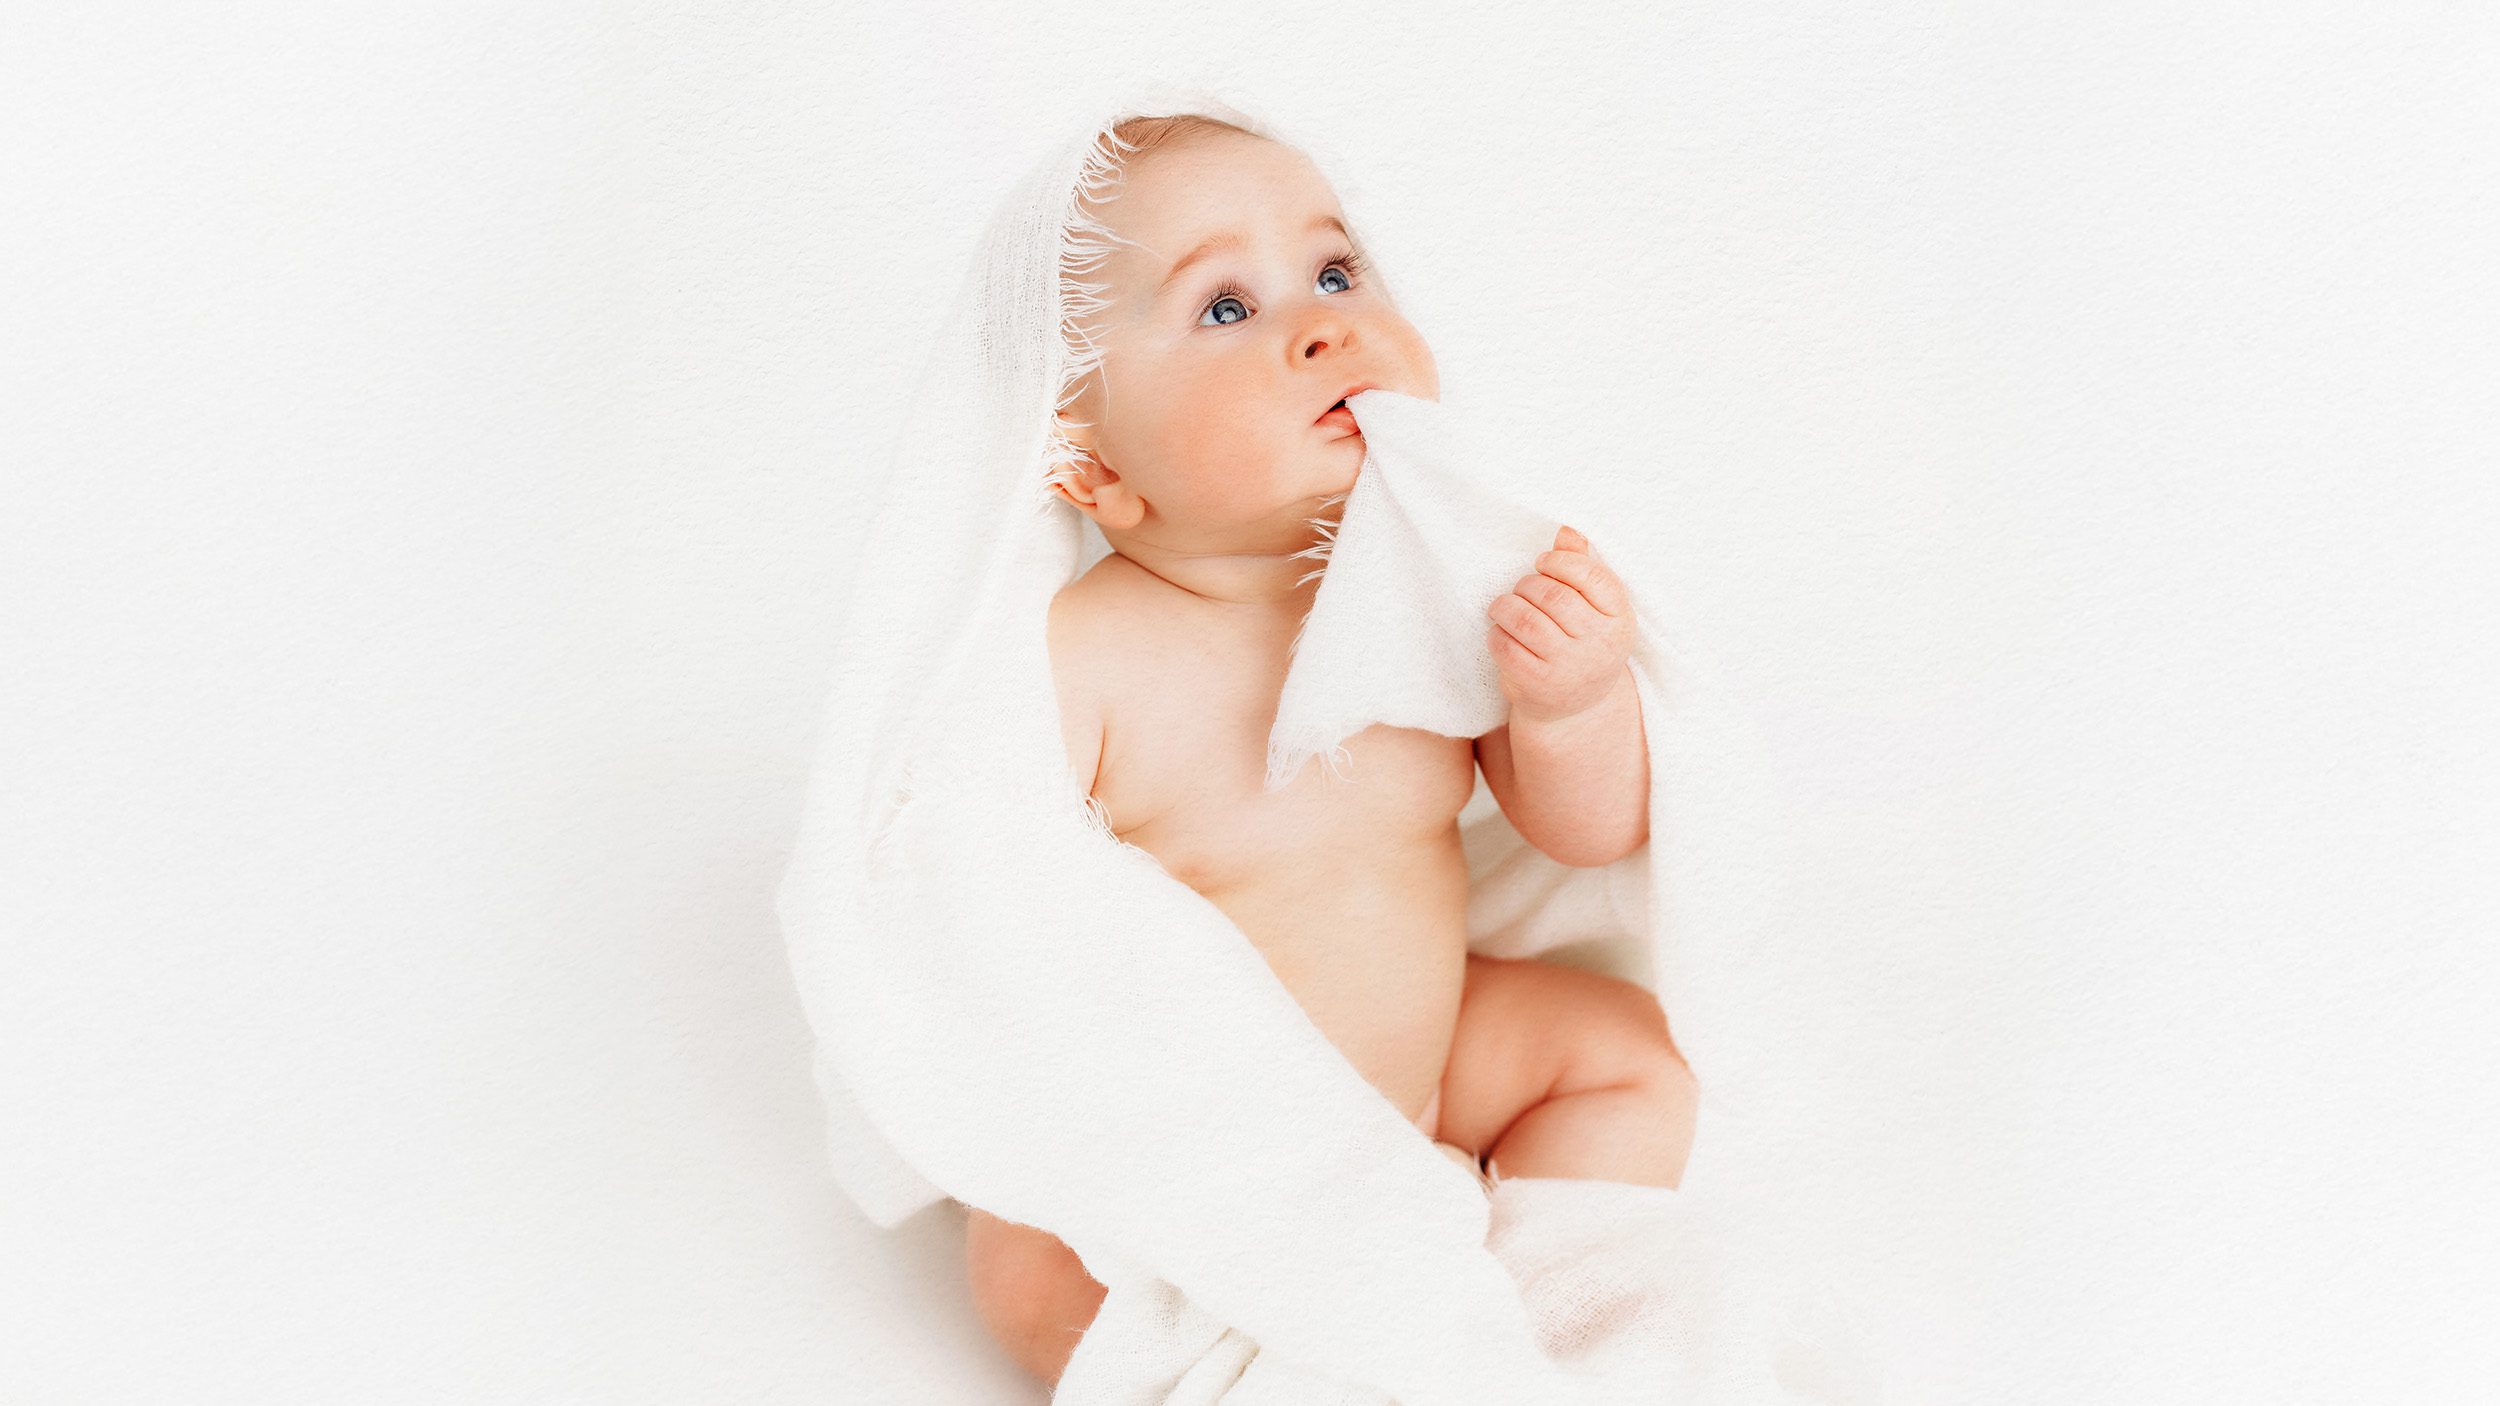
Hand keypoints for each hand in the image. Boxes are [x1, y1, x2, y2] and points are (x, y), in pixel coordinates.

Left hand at [1487, 525, 1636, 726]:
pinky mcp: (1539, 686)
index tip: (1543, 563)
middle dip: (1528, 585)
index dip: (1560, 562)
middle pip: (1554, 596)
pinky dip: (1496, 633)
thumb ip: (1582, 567)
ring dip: (1506, 606)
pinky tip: (1501, 632)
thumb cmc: (1582, 642)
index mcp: (1620, 618)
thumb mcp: (1593, 608)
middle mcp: (1600, 645)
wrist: (1577, 707)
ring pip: (1527, 620)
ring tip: (1504, 606)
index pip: (1592, 576)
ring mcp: (1570, 668)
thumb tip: (1568, 530)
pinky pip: (1507, 647)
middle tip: (1522, 589)